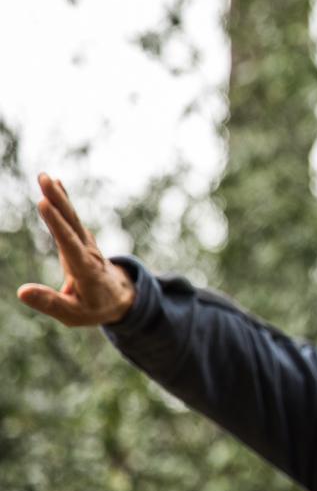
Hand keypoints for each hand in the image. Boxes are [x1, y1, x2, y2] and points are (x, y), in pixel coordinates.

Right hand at [16, 174, 135, 326]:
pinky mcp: (82, 239)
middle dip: (58, 200)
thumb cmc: (95, 308)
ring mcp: (86, 243)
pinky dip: (64, 201)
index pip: (69, 243)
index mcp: (85, 270)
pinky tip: (56, 185)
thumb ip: (49, 302)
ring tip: (45, 177)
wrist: (121, 298)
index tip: (43, 203)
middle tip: (44, 178)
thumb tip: (21, 292)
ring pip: (72, 217)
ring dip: (59, 196)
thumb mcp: (72, 314)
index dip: (56, 224)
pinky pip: (72, 218)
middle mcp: (87, 251)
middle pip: (72, 223)